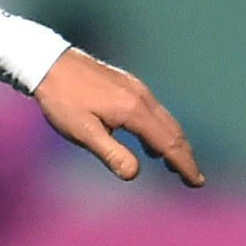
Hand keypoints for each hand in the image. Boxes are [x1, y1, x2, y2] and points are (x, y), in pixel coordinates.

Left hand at [33, 48, 203, 186]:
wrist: (48, 63)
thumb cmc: (62, 100)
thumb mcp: (82, 131)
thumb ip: (110, 153)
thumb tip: (134, 174)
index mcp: (134, 111)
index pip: (168, 143)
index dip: (184, 164)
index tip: (197, 182)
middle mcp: (142, 97)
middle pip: (173, 131)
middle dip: (185, 155)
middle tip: (193, 178)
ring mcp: (137, 88)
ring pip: (165, 119)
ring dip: (174, 142)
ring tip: (174, 164)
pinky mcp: (128, 84)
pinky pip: (154, 110)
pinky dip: (161, 129)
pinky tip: (149, 140)